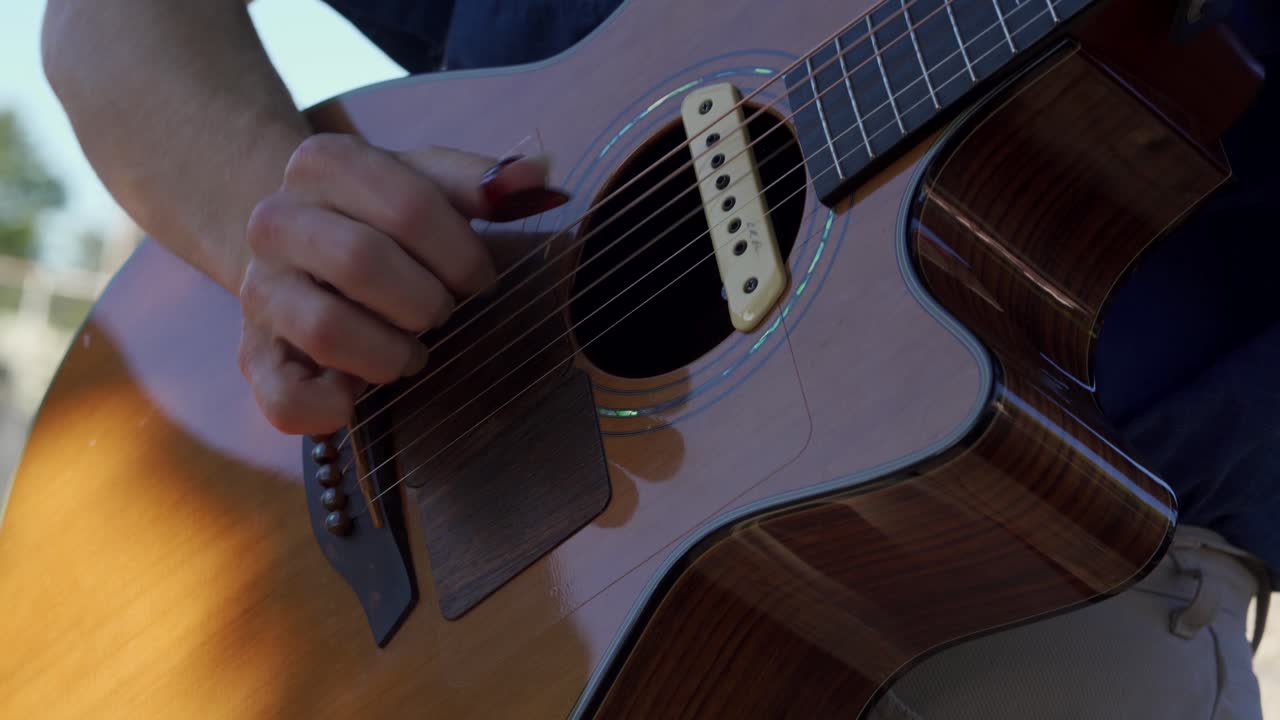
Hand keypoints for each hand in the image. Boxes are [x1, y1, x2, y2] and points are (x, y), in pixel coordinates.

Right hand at [238, 133, 567, 434]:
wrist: (301, 249)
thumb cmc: (382, 218)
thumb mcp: (430, 183)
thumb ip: (484, 181)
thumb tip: (541, 177)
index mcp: (323, 163)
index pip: (408, 205)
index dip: (461, 253)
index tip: (480, 278)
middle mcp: (275, 220)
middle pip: (362, 261)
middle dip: (427, 300)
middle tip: (445, 312)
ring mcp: (259, 291)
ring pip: (326, 329)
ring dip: (391, 353)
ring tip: (413, 353)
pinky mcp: (252, 355)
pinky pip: (284, 398)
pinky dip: (332, 407)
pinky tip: (359, 396)